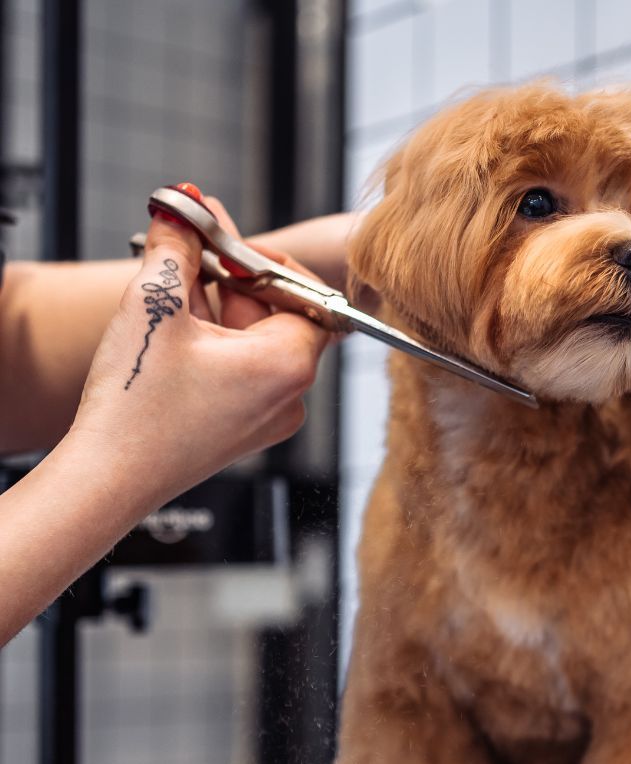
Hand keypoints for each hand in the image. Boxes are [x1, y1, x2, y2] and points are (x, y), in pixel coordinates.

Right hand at [69, 197, 329, 508]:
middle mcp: (291, 395)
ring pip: (256, 339)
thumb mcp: (156, 306)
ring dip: (219, 305)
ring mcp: (270, 415)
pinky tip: (176, 328)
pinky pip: (243, 369)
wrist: (110, 477)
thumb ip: (179, 246)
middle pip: (280, 313)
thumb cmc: (136, 406)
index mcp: (289, 365)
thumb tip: (186, 204)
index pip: (306, 293)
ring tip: (172, 289)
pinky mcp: (246, 427)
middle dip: (234, 277)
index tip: (224, 241)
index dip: (264, 260)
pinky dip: (216, 341)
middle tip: (190, 247)